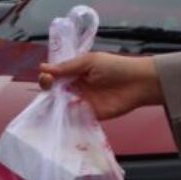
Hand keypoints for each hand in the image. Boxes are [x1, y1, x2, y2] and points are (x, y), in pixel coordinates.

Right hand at [38, 52, 161, 120]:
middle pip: (55, 90)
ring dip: (53, 104)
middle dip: (47, 88)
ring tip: (50, 100)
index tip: (46, 76)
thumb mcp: (89, 61)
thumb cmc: (116, 67)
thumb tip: (42, 67)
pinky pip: (73, 118)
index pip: (55, 75)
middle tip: (48, 85)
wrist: (138, 83)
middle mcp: (76, 87)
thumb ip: (67, 67)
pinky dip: (64, 117)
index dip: (48, 76)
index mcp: (76, 72)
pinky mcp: (89, 115)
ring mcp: (82, 102)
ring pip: (61, 105)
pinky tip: (57, 115)